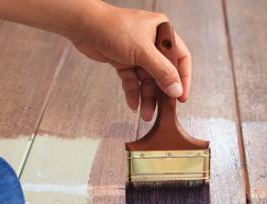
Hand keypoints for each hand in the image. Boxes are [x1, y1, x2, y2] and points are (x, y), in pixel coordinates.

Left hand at [72, 4, 191, 120]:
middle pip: (163, 72)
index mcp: (162, 32)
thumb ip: (162, 72)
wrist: (83, 26)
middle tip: (163, 110)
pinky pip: (132, 80)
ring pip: (146, 79)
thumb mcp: (143, 51)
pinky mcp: (123, 60)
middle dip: (161, 92)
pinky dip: (133, 92)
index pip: (180, 58)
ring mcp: (137, 52)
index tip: (181, 96)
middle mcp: (151, 42)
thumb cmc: (112, 27)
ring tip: (146, 113)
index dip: (183, 78)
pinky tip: (133, 104)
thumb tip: (176, 89)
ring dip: (146, 97)